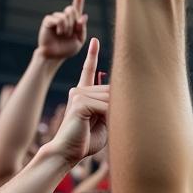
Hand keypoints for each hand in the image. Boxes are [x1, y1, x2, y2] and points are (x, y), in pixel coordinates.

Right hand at [37, 0, 87, 60]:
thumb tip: (83, 16)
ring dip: (67, 28)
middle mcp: (64, 16)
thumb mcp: (79, 40)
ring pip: (65, 17)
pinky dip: (60, 28)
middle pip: (72, 9)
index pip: (77, 4)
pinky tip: (58, 33)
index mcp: (74, 20)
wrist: (55, 55)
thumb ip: (82, 28)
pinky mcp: (48, 21)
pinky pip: (57, 20)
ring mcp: (55, 18)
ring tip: (62, 35)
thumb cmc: (67, 48)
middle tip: (70, 33)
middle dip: (74, 22)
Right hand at [45, 39, 107, 164]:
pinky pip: (105, 106)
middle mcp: (78, 90)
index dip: (92, 55)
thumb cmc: (86, 141)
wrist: (68, 152)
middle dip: (118, 108)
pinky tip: (103, 125)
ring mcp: (78, 94)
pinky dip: (110, 117)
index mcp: (83, 94)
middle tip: (110, 124)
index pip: (88, 70)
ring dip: (114, 115)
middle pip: (112, 91)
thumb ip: (112, 108)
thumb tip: (124, 94)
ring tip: (105, 127)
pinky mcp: (79, 102)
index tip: (94, 40)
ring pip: (110, 99)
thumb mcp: (104, 122)